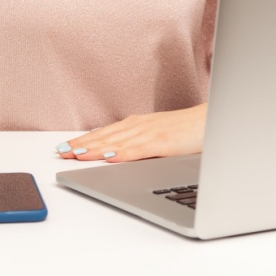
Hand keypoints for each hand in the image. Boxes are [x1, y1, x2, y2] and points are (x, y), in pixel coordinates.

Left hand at [54, 104, 206, 162]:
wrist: (214, 119)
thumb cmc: (188, 129)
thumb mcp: (159, 134)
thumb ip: (140, 143)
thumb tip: (118, 152)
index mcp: (139, 124)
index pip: (106, 133)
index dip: (84, 140)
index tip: (66, 148)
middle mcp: (141, 126)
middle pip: (106, 136)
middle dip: (82, 145)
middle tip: (61, 152)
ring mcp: (152, 133)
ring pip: (117, 142)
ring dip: (95, 148)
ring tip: (75, 155)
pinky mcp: (164, 142)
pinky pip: (139, 149)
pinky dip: (122, 153)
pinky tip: (108, 157)